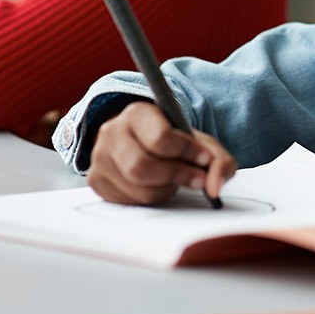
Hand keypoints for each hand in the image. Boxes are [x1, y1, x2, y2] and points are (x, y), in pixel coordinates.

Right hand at [87, 102, 235, 204]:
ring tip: (175, 178)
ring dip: (165, 189)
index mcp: (137, 113)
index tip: (205, 159)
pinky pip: (127, 200)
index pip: (161, 137)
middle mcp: (112, 132)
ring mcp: (100, 158)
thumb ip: (218, 159)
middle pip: (142, 166)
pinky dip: (150, 197)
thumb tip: (215, 187)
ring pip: (137, 187)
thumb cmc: (174, 140)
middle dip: (176, 176)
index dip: (187, 152)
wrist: (142, 141)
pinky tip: (157, 185)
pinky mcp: (96, 181)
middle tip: (197, 179)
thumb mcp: (199, 142)